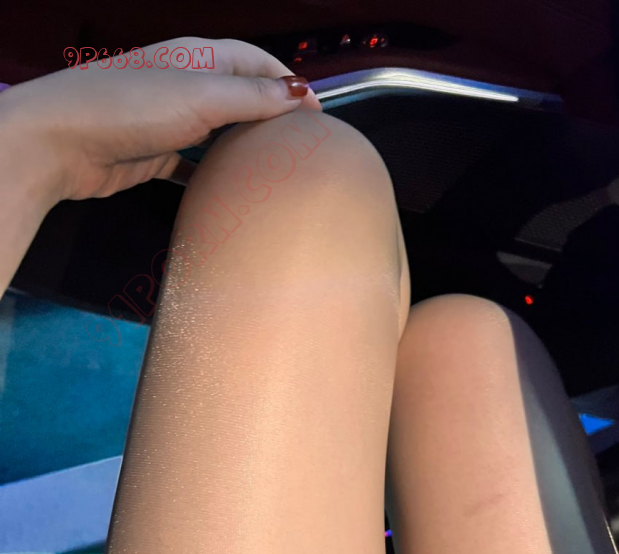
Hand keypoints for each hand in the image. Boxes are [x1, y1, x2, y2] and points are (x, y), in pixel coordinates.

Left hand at [0, 37, 321, 203]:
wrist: (61, 142)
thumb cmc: (131, 108)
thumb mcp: (200, 97)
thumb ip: (252, 96)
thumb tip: (300, 92)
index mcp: (198, 57)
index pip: (255, 61)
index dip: (288, 81)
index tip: (318, 112)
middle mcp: (185, 83)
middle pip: (239, 95)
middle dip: (270, 116)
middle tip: (302, 147)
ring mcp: (168, 119)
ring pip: (218, 131)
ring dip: (243, 147)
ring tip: (275, 171)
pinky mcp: (153, 154)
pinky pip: (192, 164)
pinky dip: (212, 175)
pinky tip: (231, 193)